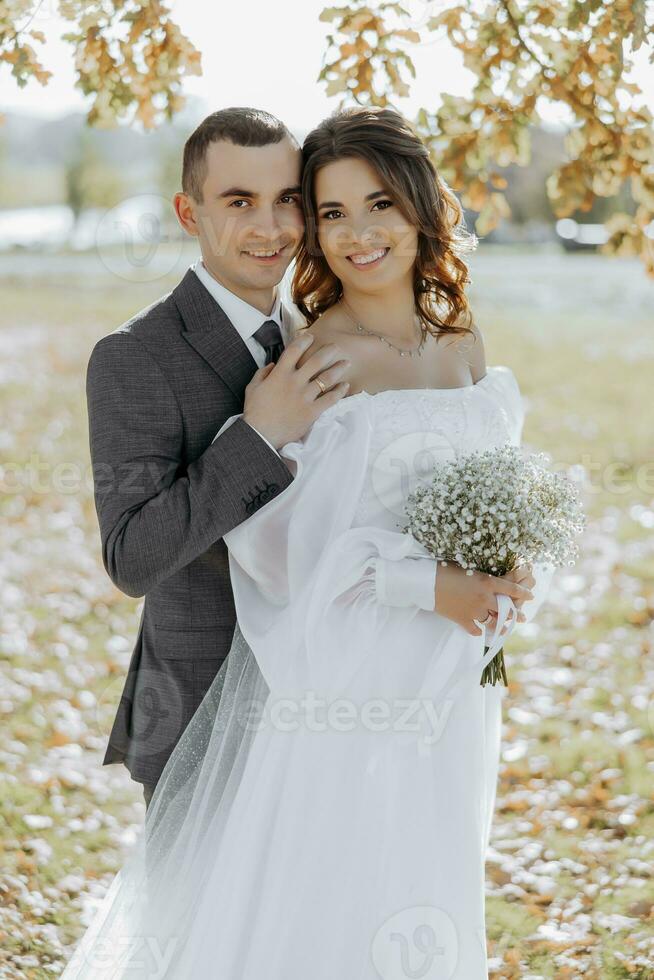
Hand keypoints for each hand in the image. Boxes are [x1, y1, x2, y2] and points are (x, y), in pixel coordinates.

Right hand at [243, 333, 350, 447]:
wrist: (261, 435)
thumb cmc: (254, 412)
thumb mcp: (252, 388)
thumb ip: (263, 373)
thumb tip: (273, 364)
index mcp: (279, 374)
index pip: (294, 350)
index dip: (304, 340)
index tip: (311, 337)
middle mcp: (294, 382)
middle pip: (316, 361)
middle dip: (328, 351)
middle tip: (336, 347)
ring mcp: (305, 396)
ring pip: (327, 378)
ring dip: (338, 368)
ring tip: (346, 363)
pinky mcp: (312, 411)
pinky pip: (330, 399)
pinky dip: (339, 391)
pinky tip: (345, 386)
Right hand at [434, 562, 533, 637]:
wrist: (428, 582)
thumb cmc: (446, 569)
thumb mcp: (469, 569)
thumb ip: (482, 577)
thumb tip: (491, 583)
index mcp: (487, 582)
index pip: (511, 588)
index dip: (523, 592)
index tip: (531, 596)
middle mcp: (484, 598)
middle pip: (506, 609)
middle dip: (515, 614)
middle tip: (521, 618)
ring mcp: (474, 611)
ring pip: (492, 621)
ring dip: (498, 625)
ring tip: (503, 629)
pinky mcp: (462, 620)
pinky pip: (475, 630)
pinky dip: (477, 630)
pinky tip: (478, 629)